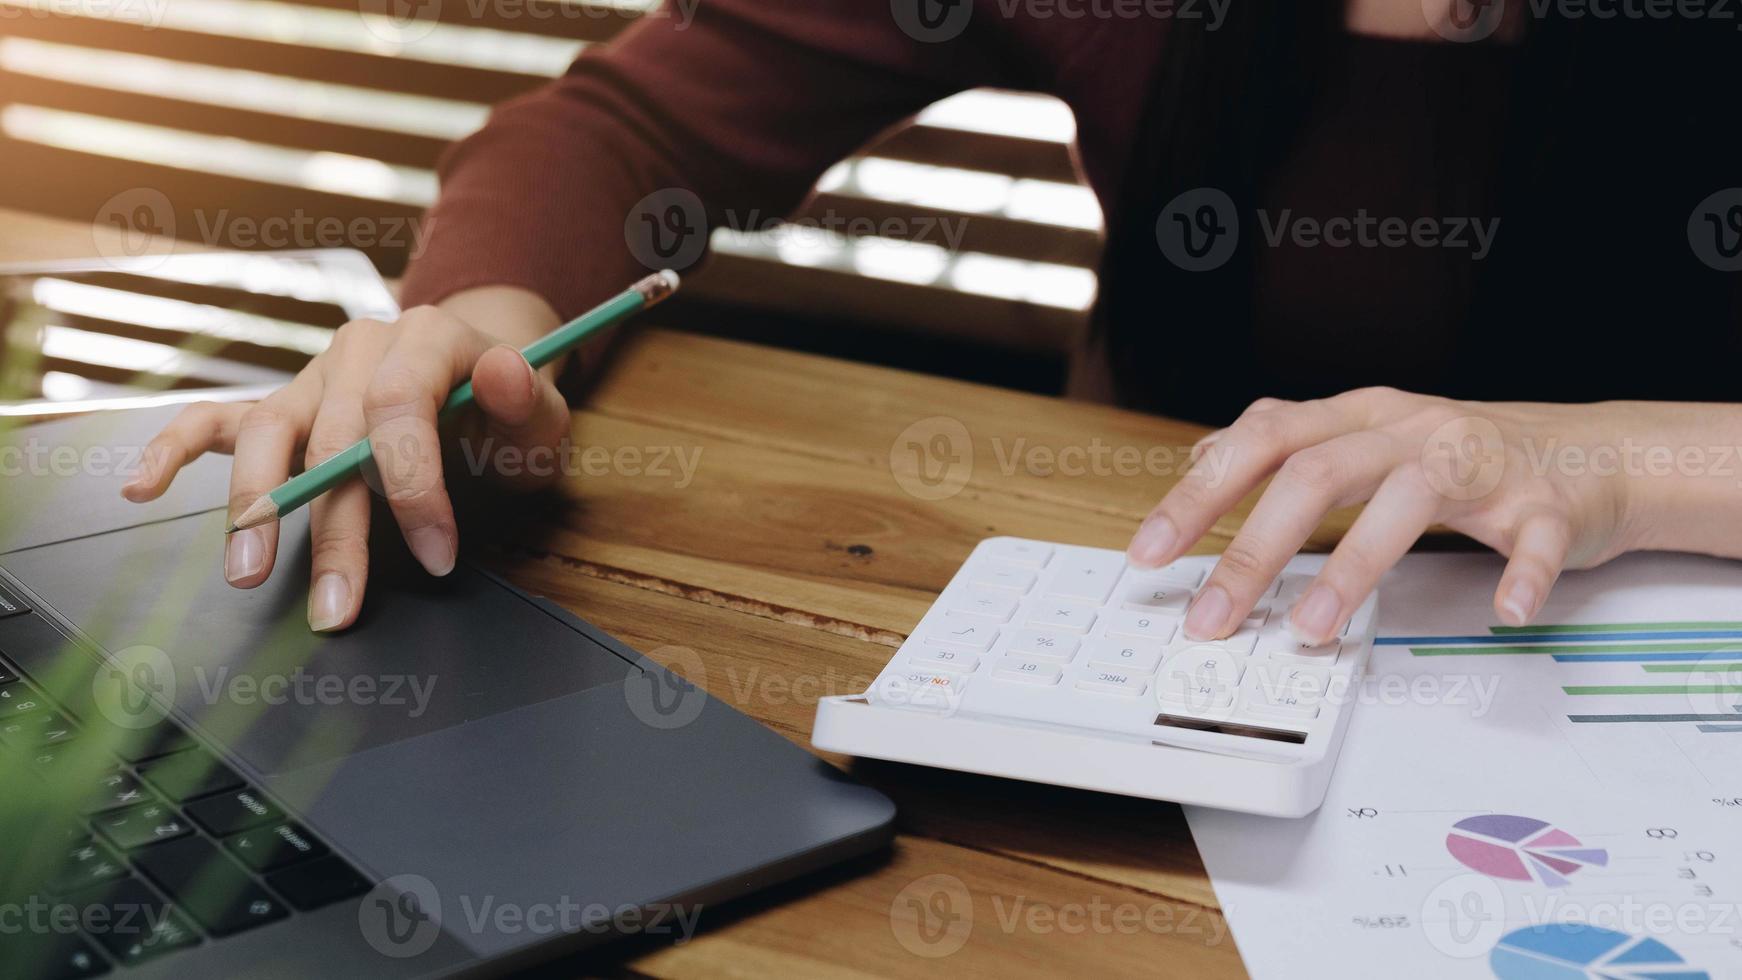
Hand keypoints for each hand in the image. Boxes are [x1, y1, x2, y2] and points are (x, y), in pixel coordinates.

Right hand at [121, 287, 570, 631]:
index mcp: (427, 339)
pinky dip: (175, 449)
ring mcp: (314, 378)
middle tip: (336, 606)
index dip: (415, 486)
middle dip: (335, 530)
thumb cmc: (510, 411)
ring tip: (244, 572)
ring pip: (270, 434)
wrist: (485, 378)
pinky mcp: (285, 405)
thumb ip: (530, 398)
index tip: (437, 556)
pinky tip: (143, 485)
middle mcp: (361, 351)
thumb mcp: (543, 411)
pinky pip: (218, 420)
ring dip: (254, 505)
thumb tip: (503, 370)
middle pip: (334, 439)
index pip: (403, 409)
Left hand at [1125, 388, 1669, 644]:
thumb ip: (1288, 449)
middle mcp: (1408, 429)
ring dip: (1353, 568)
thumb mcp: (1363, 437)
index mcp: (1356, 416)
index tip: (1149, 552)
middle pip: (1316, 473)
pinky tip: (1502, 613)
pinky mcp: (1546, 501)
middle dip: (1254, 548)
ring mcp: (1478, 461)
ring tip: (1311, 628)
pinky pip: (1534, 538)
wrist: (1589, 450)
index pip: (1261, 440)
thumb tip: (1203, 462)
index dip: (1200, 496)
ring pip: (1407, 501)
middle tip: (1212, 616)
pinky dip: (1519, 575)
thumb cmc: (1461, 455)